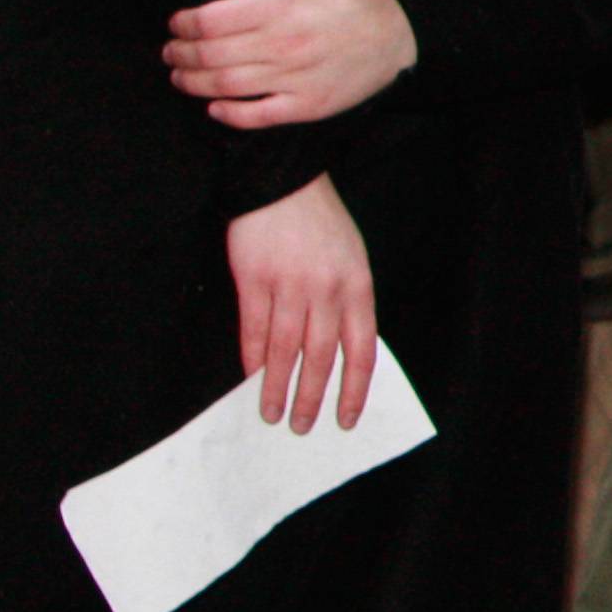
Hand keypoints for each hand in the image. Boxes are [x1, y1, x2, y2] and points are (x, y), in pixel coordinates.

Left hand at [171, 0, 416, 126]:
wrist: (393, 33)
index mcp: (279, 6)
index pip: (209, 21)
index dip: (183, 24)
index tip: (177, 24)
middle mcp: (283, 43)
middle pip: (210, 55)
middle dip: (180, 54)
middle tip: (171, 52)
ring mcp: (294, 77)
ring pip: (225, 85)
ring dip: (192, 83)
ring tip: (181, 76)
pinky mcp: (306, 104)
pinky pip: (257, 116)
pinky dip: (228, 114)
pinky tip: (214, 107)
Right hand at [227, 173, 376, 429]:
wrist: (284, 183)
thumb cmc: (322, 224)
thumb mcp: (352, 259)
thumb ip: (349, 303)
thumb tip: (342, 353)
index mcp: (358, 287)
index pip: (362, 350)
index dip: (354, 389)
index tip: (346, 419)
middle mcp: (327, 291)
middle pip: (321, 357)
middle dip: (312, 398)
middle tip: (302, 427)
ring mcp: (289, 286)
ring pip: (284, 350)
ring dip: (276, 387)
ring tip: (271, 414)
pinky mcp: (254, 280)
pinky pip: (253, 329)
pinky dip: (252, 359)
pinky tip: (250, 380)